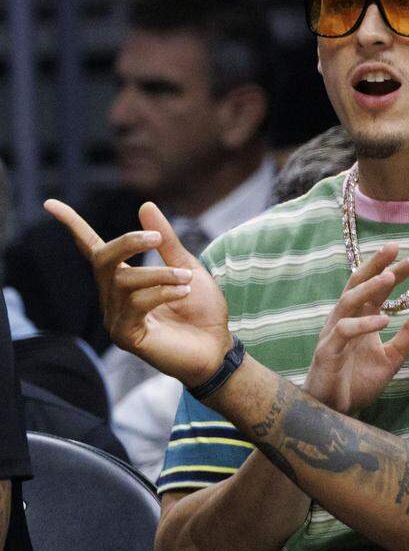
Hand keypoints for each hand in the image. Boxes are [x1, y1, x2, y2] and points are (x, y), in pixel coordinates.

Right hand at [45, 199, 230, 387]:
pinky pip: (135, 303)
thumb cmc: (201, 310)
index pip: (93, 249)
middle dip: (128, 243)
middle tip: (156, 239)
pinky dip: (162, 292)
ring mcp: (116, 317)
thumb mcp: (188, 268)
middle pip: (102, 259)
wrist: (217, 347)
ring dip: (159, 275)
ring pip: (124, 281)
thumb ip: (167, 242)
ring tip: (186, 281)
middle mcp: (113, 296)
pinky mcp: (124, 335)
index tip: (50, 203)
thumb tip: (145, 205)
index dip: (73, 226)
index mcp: (125, 278)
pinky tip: (182, 293)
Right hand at [304, 243, 408, 413]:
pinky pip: (344, 331)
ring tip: (390, 276)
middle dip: (376, 264)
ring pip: (349, 301)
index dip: (395, 270)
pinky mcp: (328, 351)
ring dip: (369, 288)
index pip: (377, 286)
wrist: (335, 411)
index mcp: (360, 317)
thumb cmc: (358, 381)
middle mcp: (345, 318)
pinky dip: (363, 324)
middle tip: (395, 247)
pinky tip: (383, 321)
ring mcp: (334, 333)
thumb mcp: (393, 357)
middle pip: (358, 283)